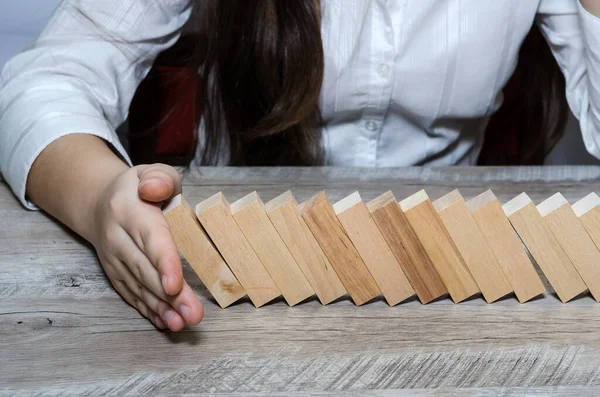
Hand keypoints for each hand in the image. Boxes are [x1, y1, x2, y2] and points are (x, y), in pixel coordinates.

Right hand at [90, 163, 203, 330]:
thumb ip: (160, 179)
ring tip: (181, 324)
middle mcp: (118, 238)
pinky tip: (165, 323)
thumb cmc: (138, 187)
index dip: (163, 262)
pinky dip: (147, 310)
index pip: (150, 238)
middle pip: (145, 269)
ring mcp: (114, 259)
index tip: (175, 284)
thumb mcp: (151, 172)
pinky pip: (130, 294)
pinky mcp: (114, 273)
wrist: (100, 202)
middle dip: (170, 296)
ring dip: (160, 308)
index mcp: (130, 210)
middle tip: (193, 315)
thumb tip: (153, 190)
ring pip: (138, 286)